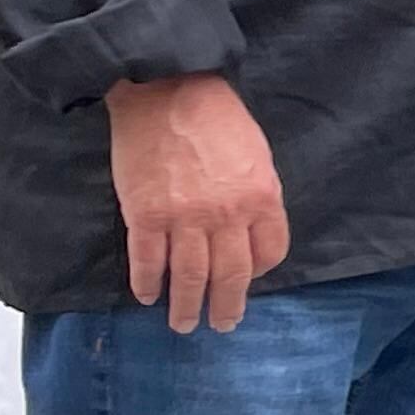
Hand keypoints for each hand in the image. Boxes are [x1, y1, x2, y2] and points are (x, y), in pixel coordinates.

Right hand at [106, 72, 288, 333]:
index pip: (270, 252)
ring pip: (189, 277)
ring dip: (186, 306)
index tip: (248, 280)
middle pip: (231, 275)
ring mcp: (185, 218)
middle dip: (226, 306)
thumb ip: (256, 194)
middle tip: (221, 326)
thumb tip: (250, 230)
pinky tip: (146, 296)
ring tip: (183, 324)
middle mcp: (227, 215)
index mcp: (262, 197)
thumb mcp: (257, 153)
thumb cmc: (217, 116)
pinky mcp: (145, 216)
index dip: (259, 272)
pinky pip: (146, 262)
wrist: (166, 89)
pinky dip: (146, 284)